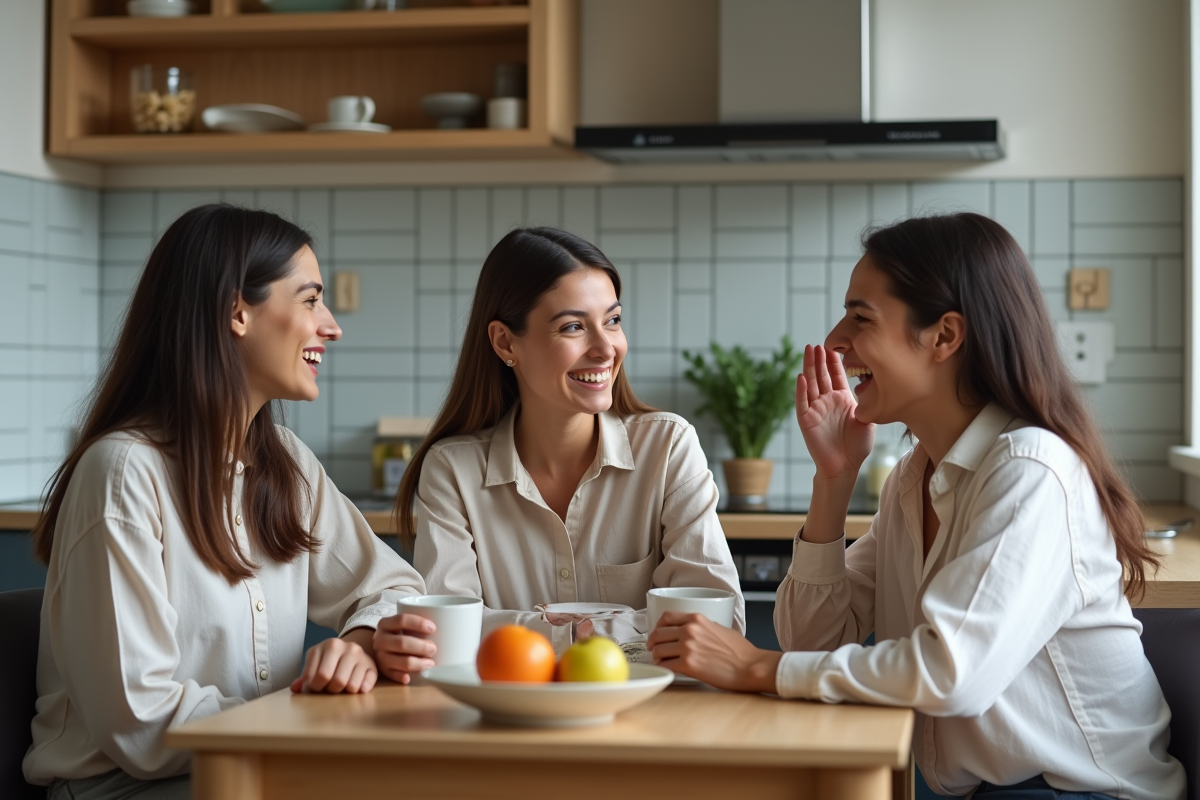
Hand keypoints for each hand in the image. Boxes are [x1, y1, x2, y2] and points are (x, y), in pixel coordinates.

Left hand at [291, 635, 377, 693]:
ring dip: (343, 692)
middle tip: (328, 688)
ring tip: (341, 687)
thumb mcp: (316, 664)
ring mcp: (360, 655)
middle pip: (334, 681)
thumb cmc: (330, 662)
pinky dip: (359, 691)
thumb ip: (305, 677)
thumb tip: (295, 688)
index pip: (315, 676)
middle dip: (329, 691)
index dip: (313, 688)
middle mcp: (346, 647)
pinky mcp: (372, 665)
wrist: (352, 651)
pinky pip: (364, 686)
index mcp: (328, 645)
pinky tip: (355, 688)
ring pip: (350, 686)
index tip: (315, 687)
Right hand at [371, 613, 437, 683]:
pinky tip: (410, 677)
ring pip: (400, 661)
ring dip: (418, 663)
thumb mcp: (404, 625)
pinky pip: (393, 675)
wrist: (383, 646)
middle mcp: (380, 640)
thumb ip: (417, 624)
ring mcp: (380, 656)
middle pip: (402, 643)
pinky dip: (402, 676)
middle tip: (433, 649)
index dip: (418, 623)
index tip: (433, 628)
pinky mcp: (383, 671)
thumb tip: (445, 624)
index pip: (401, 620)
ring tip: (431, 663)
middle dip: (421, 647)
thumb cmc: (400, 633)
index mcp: (385, 624)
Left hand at [646, 612, 780, 693]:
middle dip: (653, 642)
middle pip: (658, 634)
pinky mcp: (688, 665)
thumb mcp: (719, 627)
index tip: (657, 632)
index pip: (666, 617)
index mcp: (697, 619)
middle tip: (653, 648)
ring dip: (657, 657)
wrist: (750, 666)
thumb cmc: (740, 651)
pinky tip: (668, 670)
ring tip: (661, 661)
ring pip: (659, 650)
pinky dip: (664, 668)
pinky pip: (667, 666)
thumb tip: (690, 631)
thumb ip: (701, 627)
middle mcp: (689, 631)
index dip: (657, 626)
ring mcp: (688, 648)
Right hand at [796, 344, 873, 480]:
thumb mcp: (867, 420)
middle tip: (817, 344)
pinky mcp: (806, 420)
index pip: (837, 375)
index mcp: (842, 399)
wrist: (845, 466)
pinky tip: (801, 377)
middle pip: (821, 375)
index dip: (834, 361)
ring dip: (808, 367)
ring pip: (810, 384)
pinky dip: (801, 390)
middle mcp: (827, 401)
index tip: (833, 346)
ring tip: (808, 351)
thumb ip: (866, 403)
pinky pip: (803, 402)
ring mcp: (816, 409)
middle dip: (819, 359)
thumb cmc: (857, 447)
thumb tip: (873, 387)